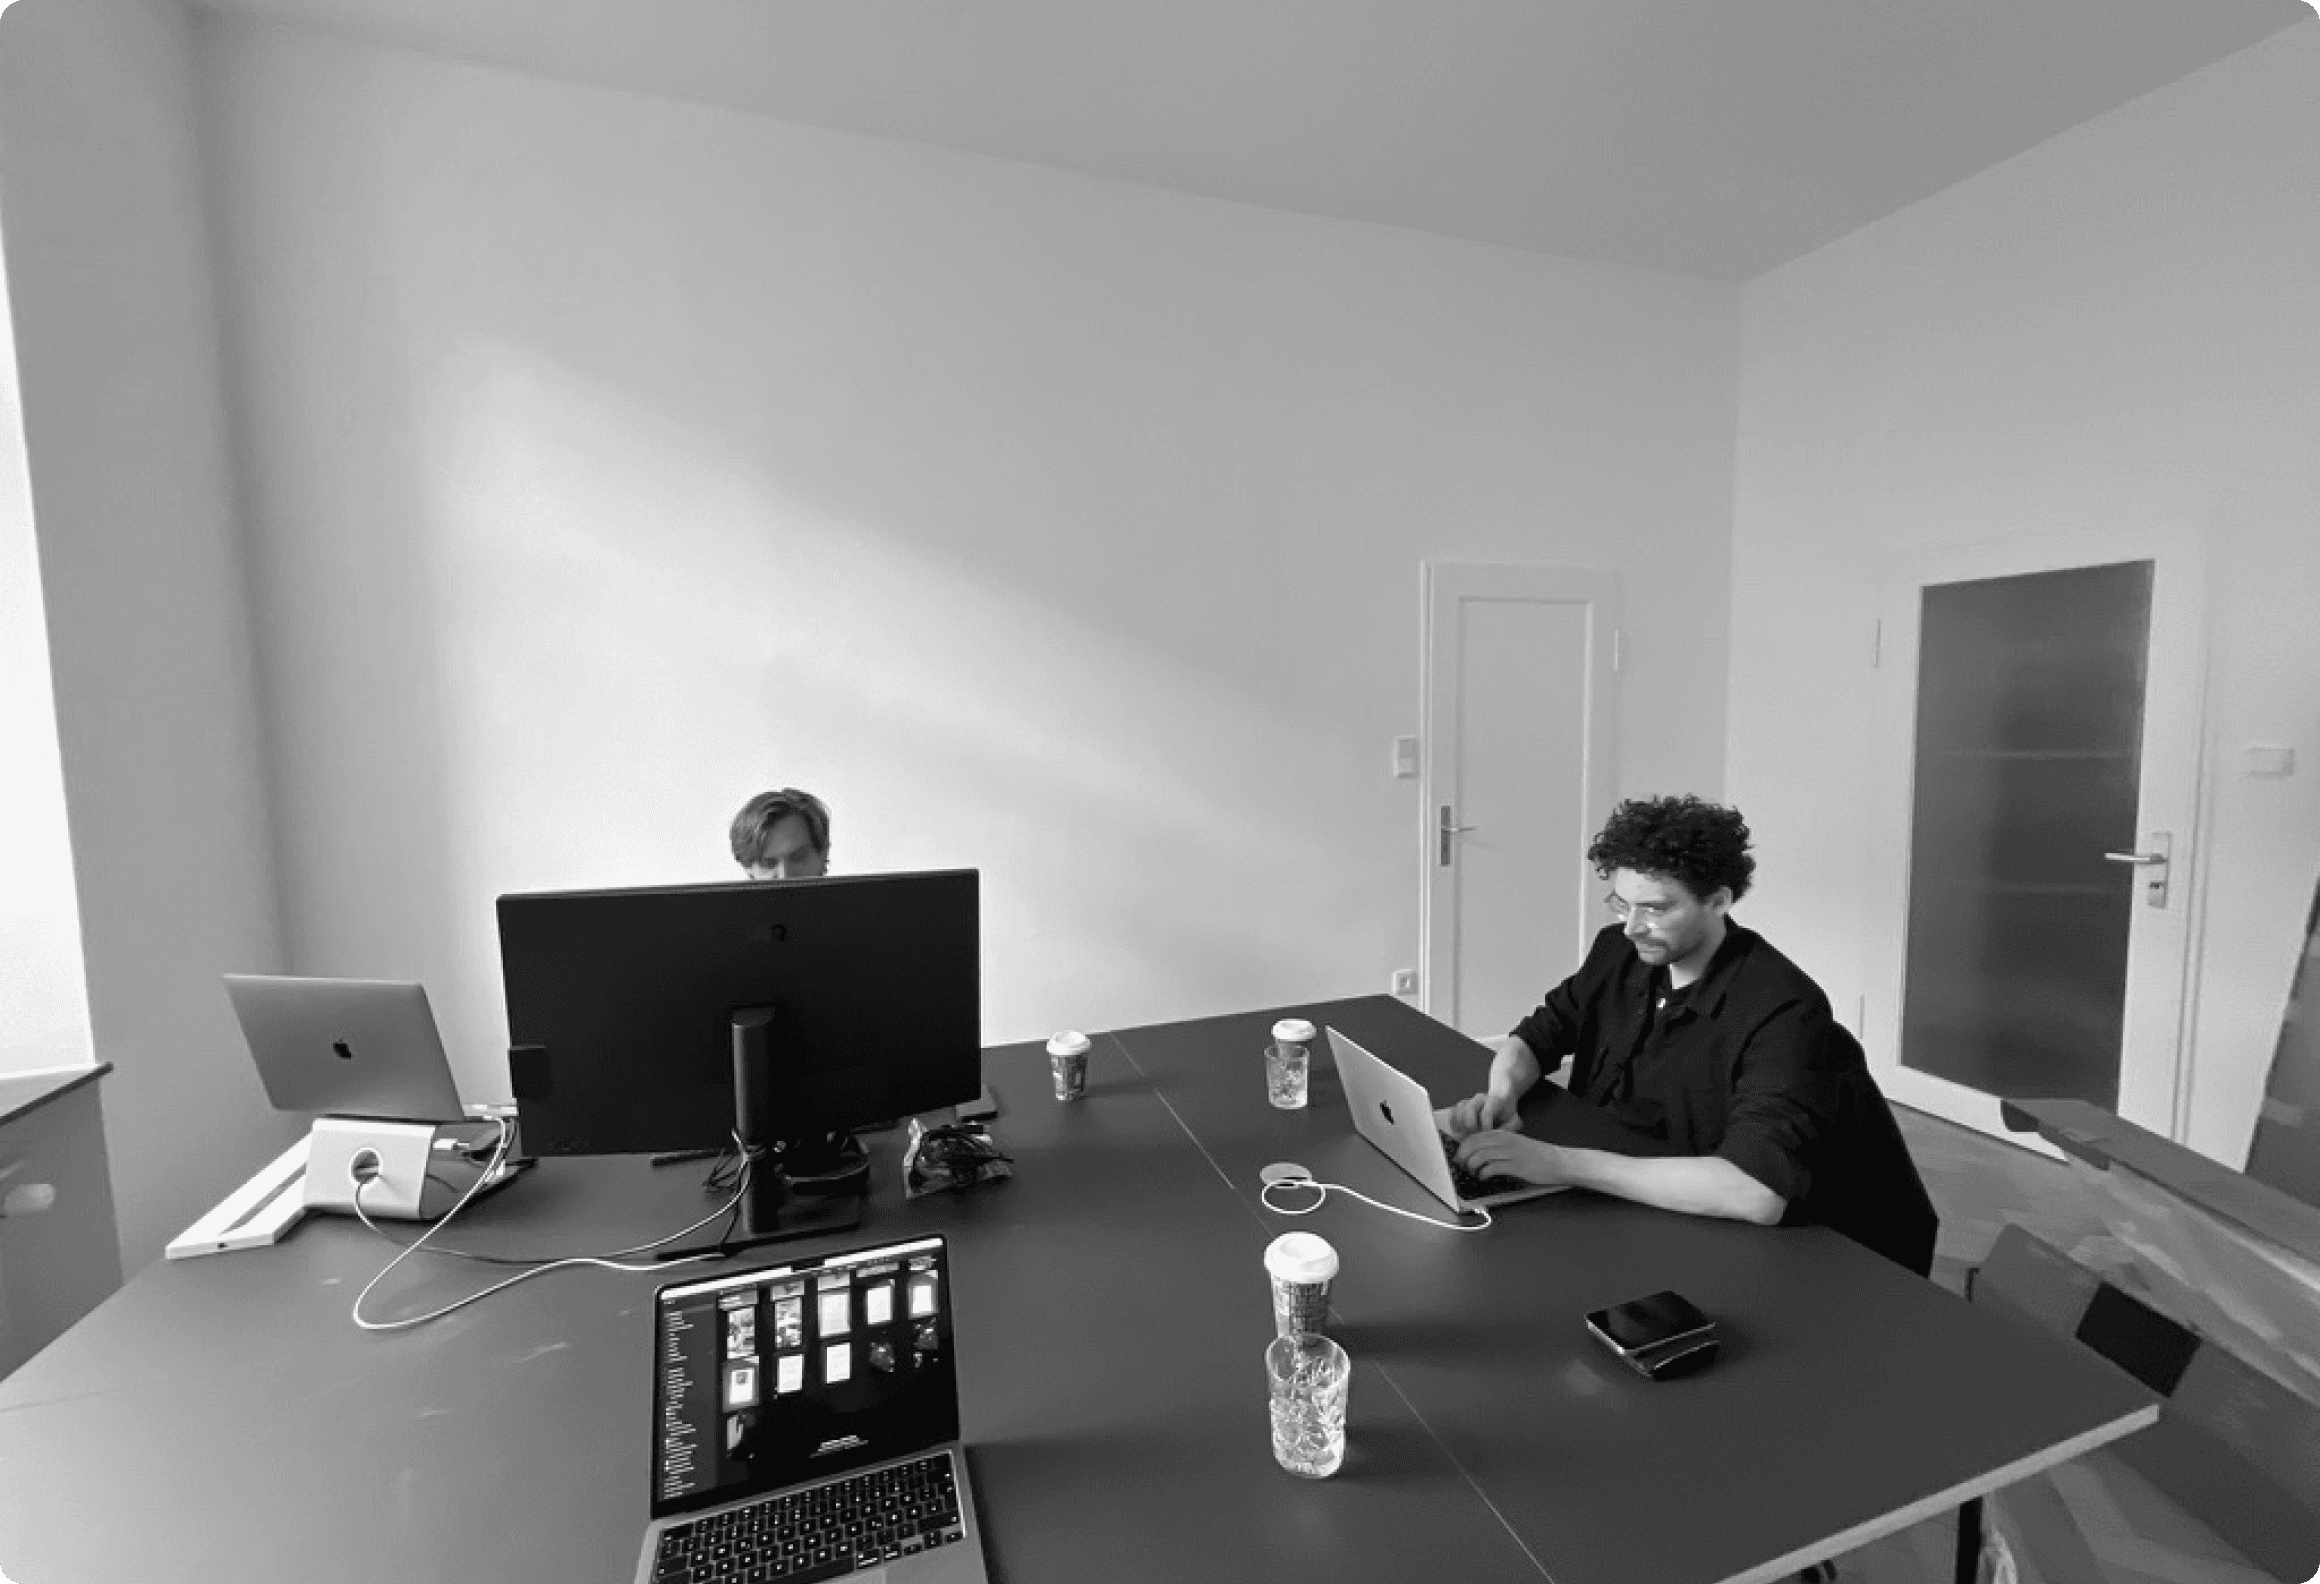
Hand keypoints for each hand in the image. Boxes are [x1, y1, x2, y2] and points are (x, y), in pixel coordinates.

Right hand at [1437, 1089, 1520, 1137]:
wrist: (1501, 1100)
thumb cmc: (1507, 1113)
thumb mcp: (1514, 1120)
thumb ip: (1510, 1128)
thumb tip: (1499, 1135)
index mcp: (1494, 1100)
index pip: (1485, 1113)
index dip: (1485, 1127)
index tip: (1487, 1136)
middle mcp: (1480, 1098)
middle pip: (1468, 1109)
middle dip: (1471, 1127)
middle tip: (1475, 1137)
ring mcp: (1469, 1100)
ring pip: (1459, 1110)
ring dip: (1462, 1126)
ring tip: (1468, 1136)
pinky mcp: (1460, 1105)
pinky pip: (1452, 1112)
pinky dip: (1454, 1124)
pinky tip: (1460, 1132)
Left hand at [1455, 1130, 1578, 1187]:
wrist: (1557, 1161)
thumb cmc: (1536, 1155)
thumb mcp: (1515, 1144)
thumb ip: (1498, 1146)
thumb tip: (1477, 1154)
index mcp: (1503, 1134)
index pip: (1474, 1137)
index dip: (1463, 1148)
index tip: (1460, 1158)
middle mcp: (1504, 1141)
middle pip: (1474, 1145)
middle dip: (1463, 1157)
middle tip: (1463, 1168)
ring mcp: (1510, 1153)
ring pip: (1480, 1156)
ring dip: (1472, 1167)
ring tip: (1475, 1174)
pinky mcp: (1515, 1166)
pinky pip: (1491, 1168)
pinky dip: (1483, 1174)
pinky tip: (1485, 1178)